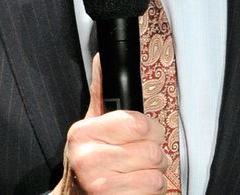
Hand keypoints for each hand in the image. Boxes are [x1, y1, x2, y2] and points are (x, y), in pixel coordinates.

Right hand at [53, 54, 168, 193]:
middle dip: (154, 155)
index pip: (137, 123)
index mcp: (83, 133)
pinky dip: (152, 190)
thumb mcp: (92, 126)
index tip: (142, 134)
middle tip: (139, 158)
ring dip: (155, 174)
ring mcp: (100, 184)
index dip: (149, 129)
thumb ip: (101, 93)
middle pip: (152, 149)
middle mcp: (88, 158)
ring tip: (138, 173)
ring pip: (156, 171)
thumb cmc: (92, 161)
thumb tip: (102, 57)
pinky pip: (154, 190)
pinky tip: (136, 187)